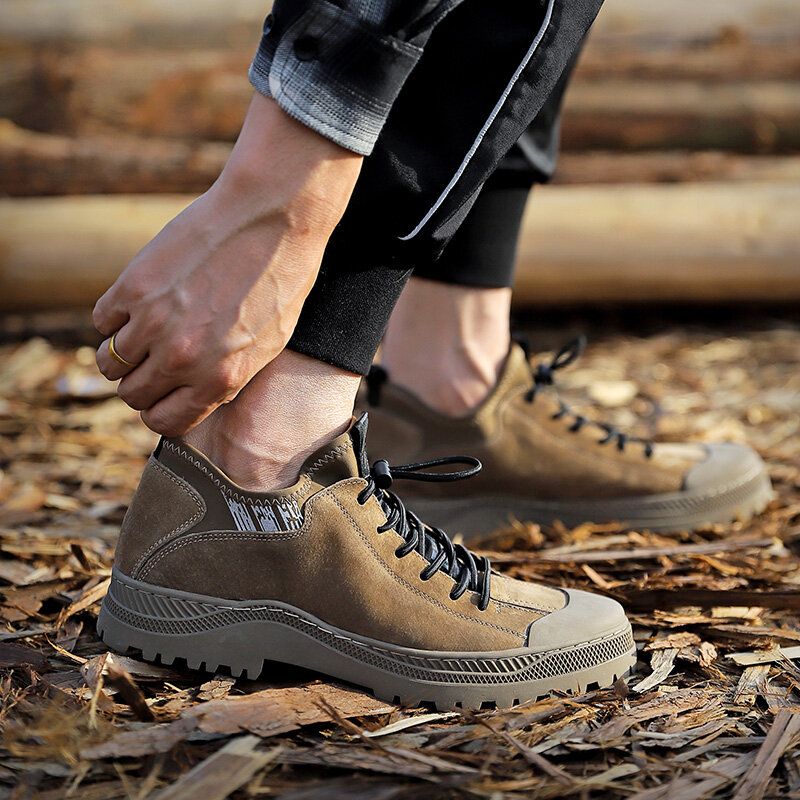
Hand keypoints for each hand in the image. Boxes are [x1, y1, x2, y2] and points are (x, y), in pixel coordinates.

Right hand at [94, 94, 361, 436]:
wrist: (273, 218)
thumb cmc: (281, 280)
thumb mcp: (266, 345)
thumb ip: (226, 375)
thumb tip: (194, 392)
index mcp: (220, 381)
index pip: (163, 421)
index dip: (159, 409)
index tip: (161, 393)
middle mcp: (183, 360)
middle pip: (132, 394)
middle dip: (140, 381)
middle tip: (152, 359)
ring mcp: (155, 324)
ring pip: (109, 362)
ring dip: (121, 351)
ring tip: (142, 331)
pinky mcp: (134, 286)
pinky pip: (102, 320)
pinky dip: (114, 316)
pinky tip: (137, 302)